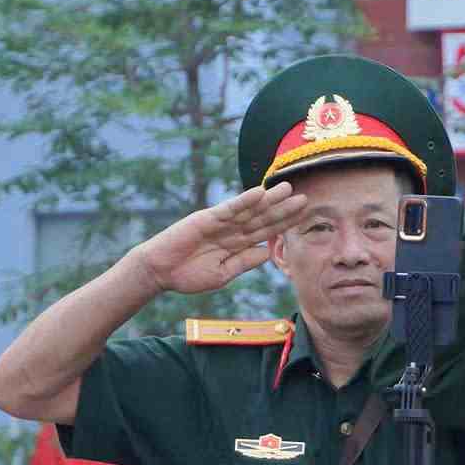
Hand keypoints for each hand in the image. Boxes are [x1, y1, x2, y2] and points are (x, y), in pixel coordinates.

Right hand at [133, 182, 307, 296]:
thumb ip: (245, 262)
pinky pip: (229, 209)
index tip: (303, 217)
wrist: (160, 272)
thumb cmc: (188, 275)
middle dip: (283, 209)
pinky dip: (244, 201)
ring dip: (268, 200)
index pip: (265, 232)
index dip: (284, 224)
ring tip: (287, 189)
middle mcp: (231, 230)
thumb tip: (268, 251)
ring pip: (249, 210)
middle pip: (262, 218)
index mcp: (236, 244)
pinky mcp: (206, 219)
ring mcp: (220, 223)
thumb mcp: (223, 274)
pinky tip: (259, 193)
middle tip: (305, 198)